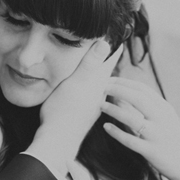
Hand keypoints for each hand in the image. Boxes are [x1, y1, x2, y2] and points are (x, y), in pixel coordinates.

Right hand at [28, 41, 122, 172]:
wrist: (58, 140)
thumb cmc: (63, 110)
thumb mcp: (75, 82)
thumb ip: (90, 63)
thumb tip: (106, 42)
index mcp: (98, 83)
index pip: (109, 62)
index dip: (113, 50)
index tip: (122, 39)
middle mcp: (99, 94)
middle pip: (108, 74)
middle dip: (109, 62)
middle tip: (113, 49)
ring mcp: (93, 106)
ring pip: (101, 86)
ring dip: (102, 76)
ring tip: (102, 68)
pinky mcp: (86, 115)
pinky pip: (94, 97)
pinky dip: (94, 89)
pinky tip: (89, 92)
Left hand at [102, 77, 179, 179]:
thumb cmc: (170, 138)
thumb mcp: (164, 118)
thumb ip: (147, 106)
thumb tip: (121, 93)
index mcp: (164, 109)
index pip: (142, 89)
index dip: (124, 82)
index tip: (108, 79)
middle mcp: (162, 120)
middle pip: (138, 99)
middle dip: (119, 90)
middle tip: (101, 87)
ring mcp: (157, 136)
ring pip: (133, 119)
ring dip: (115, 110)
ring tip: (101, 105)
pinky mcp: (151, 151)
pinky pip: (131, 141)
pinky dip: (117, 133)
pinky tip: (106, 127)